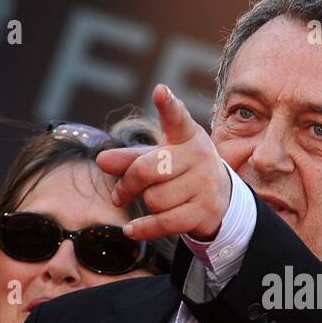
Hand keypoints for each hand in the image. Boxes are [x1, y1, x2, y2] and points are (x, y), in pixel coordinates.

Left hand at [99, 83, 230, 241]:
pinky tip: (131, 230)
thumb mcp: (157, 159)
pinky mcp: (206, 211)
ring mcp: (206, 184)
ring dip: (147, 205)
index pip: (177, 118)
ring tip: (158, 202)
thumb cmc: (180, 171)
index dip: (168, 105)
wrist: (219, 198)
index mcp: (187, 135)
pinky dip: (144, 228)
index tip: (160, 92)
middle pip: (146, 170)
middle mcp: (200, 155)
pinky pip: (164, 222)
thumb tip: (102, 160)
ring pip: (154, 199)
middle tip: (119, 195)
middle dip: (128, 185)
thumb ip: (129, 158)